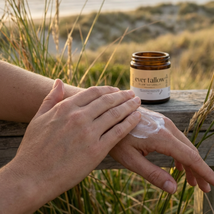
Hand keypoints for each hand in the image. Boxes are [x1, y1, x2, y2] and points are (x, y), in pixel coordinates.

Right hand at [1, 80, 140, 212]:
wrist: (31, 177)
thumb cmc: (33, 148)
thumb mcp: (38, 118)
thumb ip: (51, 98)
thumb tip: (59, 81)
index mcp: (66, 108)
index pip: (93, 92)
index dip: (108, 89)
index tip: (117, 90)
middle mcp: (79, 117)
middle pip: (108, 101)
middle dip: (123, 95)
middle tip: (132, 94)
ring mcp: (89, 133)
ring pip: (116, 114)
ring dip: (130, 106)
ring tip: (138, 102)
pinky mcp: (96, 150)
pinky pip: (118, 132)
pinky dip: (130, 122)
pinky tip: (137, 117)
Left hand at [110, 109, 213, 193]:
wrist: (110, 113)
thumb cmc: (117, 137)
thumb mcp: (131, 159)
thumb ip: (153, 174)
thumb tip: (174, 190)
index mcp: (163, 137)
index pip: (190, 158)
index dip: (204, 172)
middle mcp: (168, 127)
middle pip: (190, 151)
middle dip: (199, 170)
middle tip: (204, 188)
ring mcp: (164, 122)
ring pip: (184, 144)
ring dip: (191, 162)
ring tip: (192, 181)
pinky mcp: (160, 121)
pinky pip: (176, 138)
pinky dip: (181, 153)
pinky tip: (178, 165)